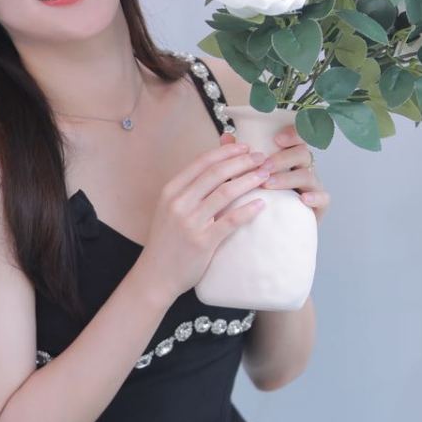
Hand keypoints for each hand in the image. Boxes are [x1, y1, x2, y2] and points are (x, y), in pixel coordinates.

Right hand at [136, 142, 271, 300]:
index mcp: (170, 191)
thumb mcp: (171, 209)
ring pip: (226, 192)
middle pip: (216, 173)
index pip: (202, 162)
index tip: (245, 147)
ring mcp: (190, 223)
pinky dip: (249, 210)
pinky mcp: (202, 242)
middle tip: (262, 158)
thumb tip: (216, 166)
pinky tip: (261, 204)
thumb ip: (191, 189)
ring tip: (265, 175)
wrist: (155, 275)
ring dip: (250, 180)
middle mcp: (178, 203)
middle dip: (243, 161)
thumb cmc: (167, 241)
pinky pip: (231, 221)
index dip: (226, 151)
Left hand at [222, 126, 329, 224]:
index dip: (291, 134)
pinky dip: (315, 197)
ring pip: (308, 175)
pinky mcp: (319, 207)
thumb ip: (239, 159)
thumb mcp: (246, 178)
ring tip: (269, 184)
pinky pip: (324, 199)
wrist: (269, 232)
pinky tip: (303, 199)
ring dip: (288, 178)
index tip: (277, 139)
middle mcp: (302, 168)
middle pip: (302, 154)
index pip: (296, 139)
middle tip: (263, 167)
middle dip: (282, 159)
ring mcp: (312, 187)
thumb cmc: (259, 199)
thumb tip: (225, 137)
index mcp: (288, 158)